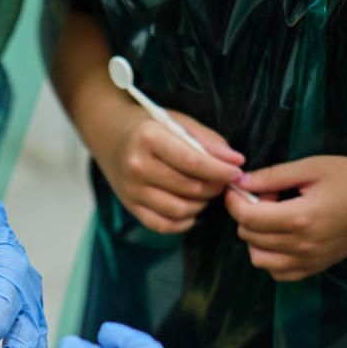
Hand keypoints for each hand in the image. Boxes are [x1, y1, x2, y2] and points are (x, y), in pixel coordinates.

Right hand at [95, 106, 243, 232]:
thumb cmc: (149, 126)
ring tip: (206, 192)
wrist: (109, 135)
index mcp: (149, 139)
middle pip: (189, 188)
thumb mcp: (177, 122)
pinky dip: (183, 222)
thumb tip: (236, 162)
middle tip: (223, 181)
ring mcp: (131, 190)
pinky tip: (191, 210)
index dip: (220, 170)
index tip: (237, 172)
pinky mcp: (130, 206)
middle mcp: (137, 166)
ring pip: (179, 210)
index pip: (193, 162)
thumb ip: (207, 141)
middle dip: (214, 187)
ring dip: (202, 205)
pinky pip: (163, 225)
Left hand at [227, 156, 346, 280]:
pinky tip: (280, 236)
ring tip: (274, 217)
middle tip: (268, 196)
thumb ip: (273, 176)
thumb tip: (240, 182)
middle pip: (248, 236)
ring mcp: (308, 261)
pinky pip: (276, 272)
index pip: (247, 217)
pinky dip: (269, 256)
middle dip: (247, 213)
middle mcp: (302, 245)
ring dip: (255, 237)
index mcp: (301, 218)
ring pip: (258, 258)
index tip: (238, 188)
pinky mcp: (314, 268)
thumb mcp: (313, 167)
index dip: (234, 201)